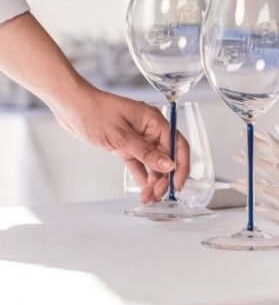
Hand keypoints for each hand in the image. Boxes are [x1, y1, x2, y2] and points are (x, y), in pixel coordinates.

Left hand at [52, 84, 189, 203]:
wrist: (71, 106)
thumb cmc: (94, 112)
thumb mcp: (121, 135)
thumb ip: (146, 152)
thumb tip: (168, 166)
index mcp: (154, 121)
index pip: (177, 145)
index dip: (180, 166)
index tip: (177, 184)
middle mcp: (150, 130)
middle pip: (166, 157)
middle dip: (164, 178)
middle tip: (157, 195)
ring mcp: (138, 138)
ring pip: (153, 163)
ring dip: (153, 181)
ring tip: (148, 198)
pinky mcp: (126, 146)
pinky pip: (139, 164)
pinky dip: (141, 177)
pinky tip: (142, 190)